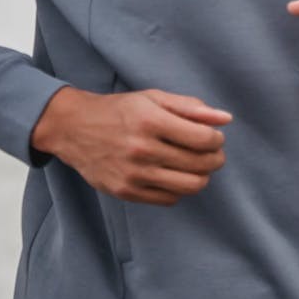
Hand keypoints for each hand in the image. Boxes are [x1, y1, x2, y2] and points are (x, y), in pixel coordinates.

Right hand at [30, 87, 229, 205]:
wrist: (73, 128)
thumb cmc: (119, 110)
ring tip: (196, 166)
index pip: (204, 139)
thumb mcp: (154, 98)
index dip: (217, 139)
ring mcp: (132, 174)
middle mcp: (141, 149)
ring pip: (190, 186)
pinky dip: (179, 189)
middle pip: (201, 164)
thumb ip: (191, 107)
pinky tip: (173, 175)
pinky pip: (169, 199)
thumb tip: (226, 119)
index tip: (214, 137)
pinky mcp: (125, 192)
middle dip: (215, 158)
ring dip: (202, 176)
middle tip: (211, 153)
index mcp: (151, 121)